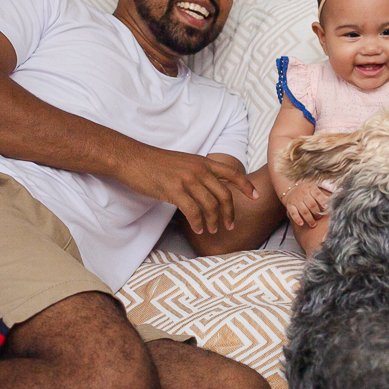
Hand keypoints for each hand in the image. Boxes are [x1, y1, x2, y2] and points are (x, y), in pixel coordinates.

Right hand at [117, 146, 256, 233]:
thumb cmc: (155, 162)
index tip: (256, 197)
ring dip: (214, 222)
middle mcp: (199, 170)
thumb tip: (210, 187)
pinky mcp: (174, 190)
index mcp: (203, 162)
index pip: (232, 173)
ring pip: (210, 206)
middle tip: (230, 226)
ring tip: (212, 231)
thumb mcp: (184, 162)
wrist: (132, 158)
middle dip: (230, 213)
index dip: (247, 186)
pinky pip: (193, 212)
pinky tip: (199, 229)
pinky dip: (199, 223)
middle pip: (224, 195)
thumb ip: (199, 172)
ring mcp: (187, 180)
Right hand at [283, 182, 331, 227]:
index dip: (322, 201)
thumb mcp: (314, 189)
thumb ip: (322, 195)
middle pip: (311, 204)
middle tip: (319, 217)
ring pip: (304, 210)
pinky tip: (301, 224)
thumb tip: (331, 201)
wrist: (291, 189)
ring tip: (313, 224)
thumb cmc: (307, 191)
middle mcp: (302, 193)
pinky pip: (293, 213)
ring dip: (309, 219)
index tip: (326, 208)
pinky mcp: (289, 205)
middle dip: (317, 212)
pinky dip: (297, 219)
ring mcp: (295, 199)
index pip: (317, 194)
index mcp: (310, 187)